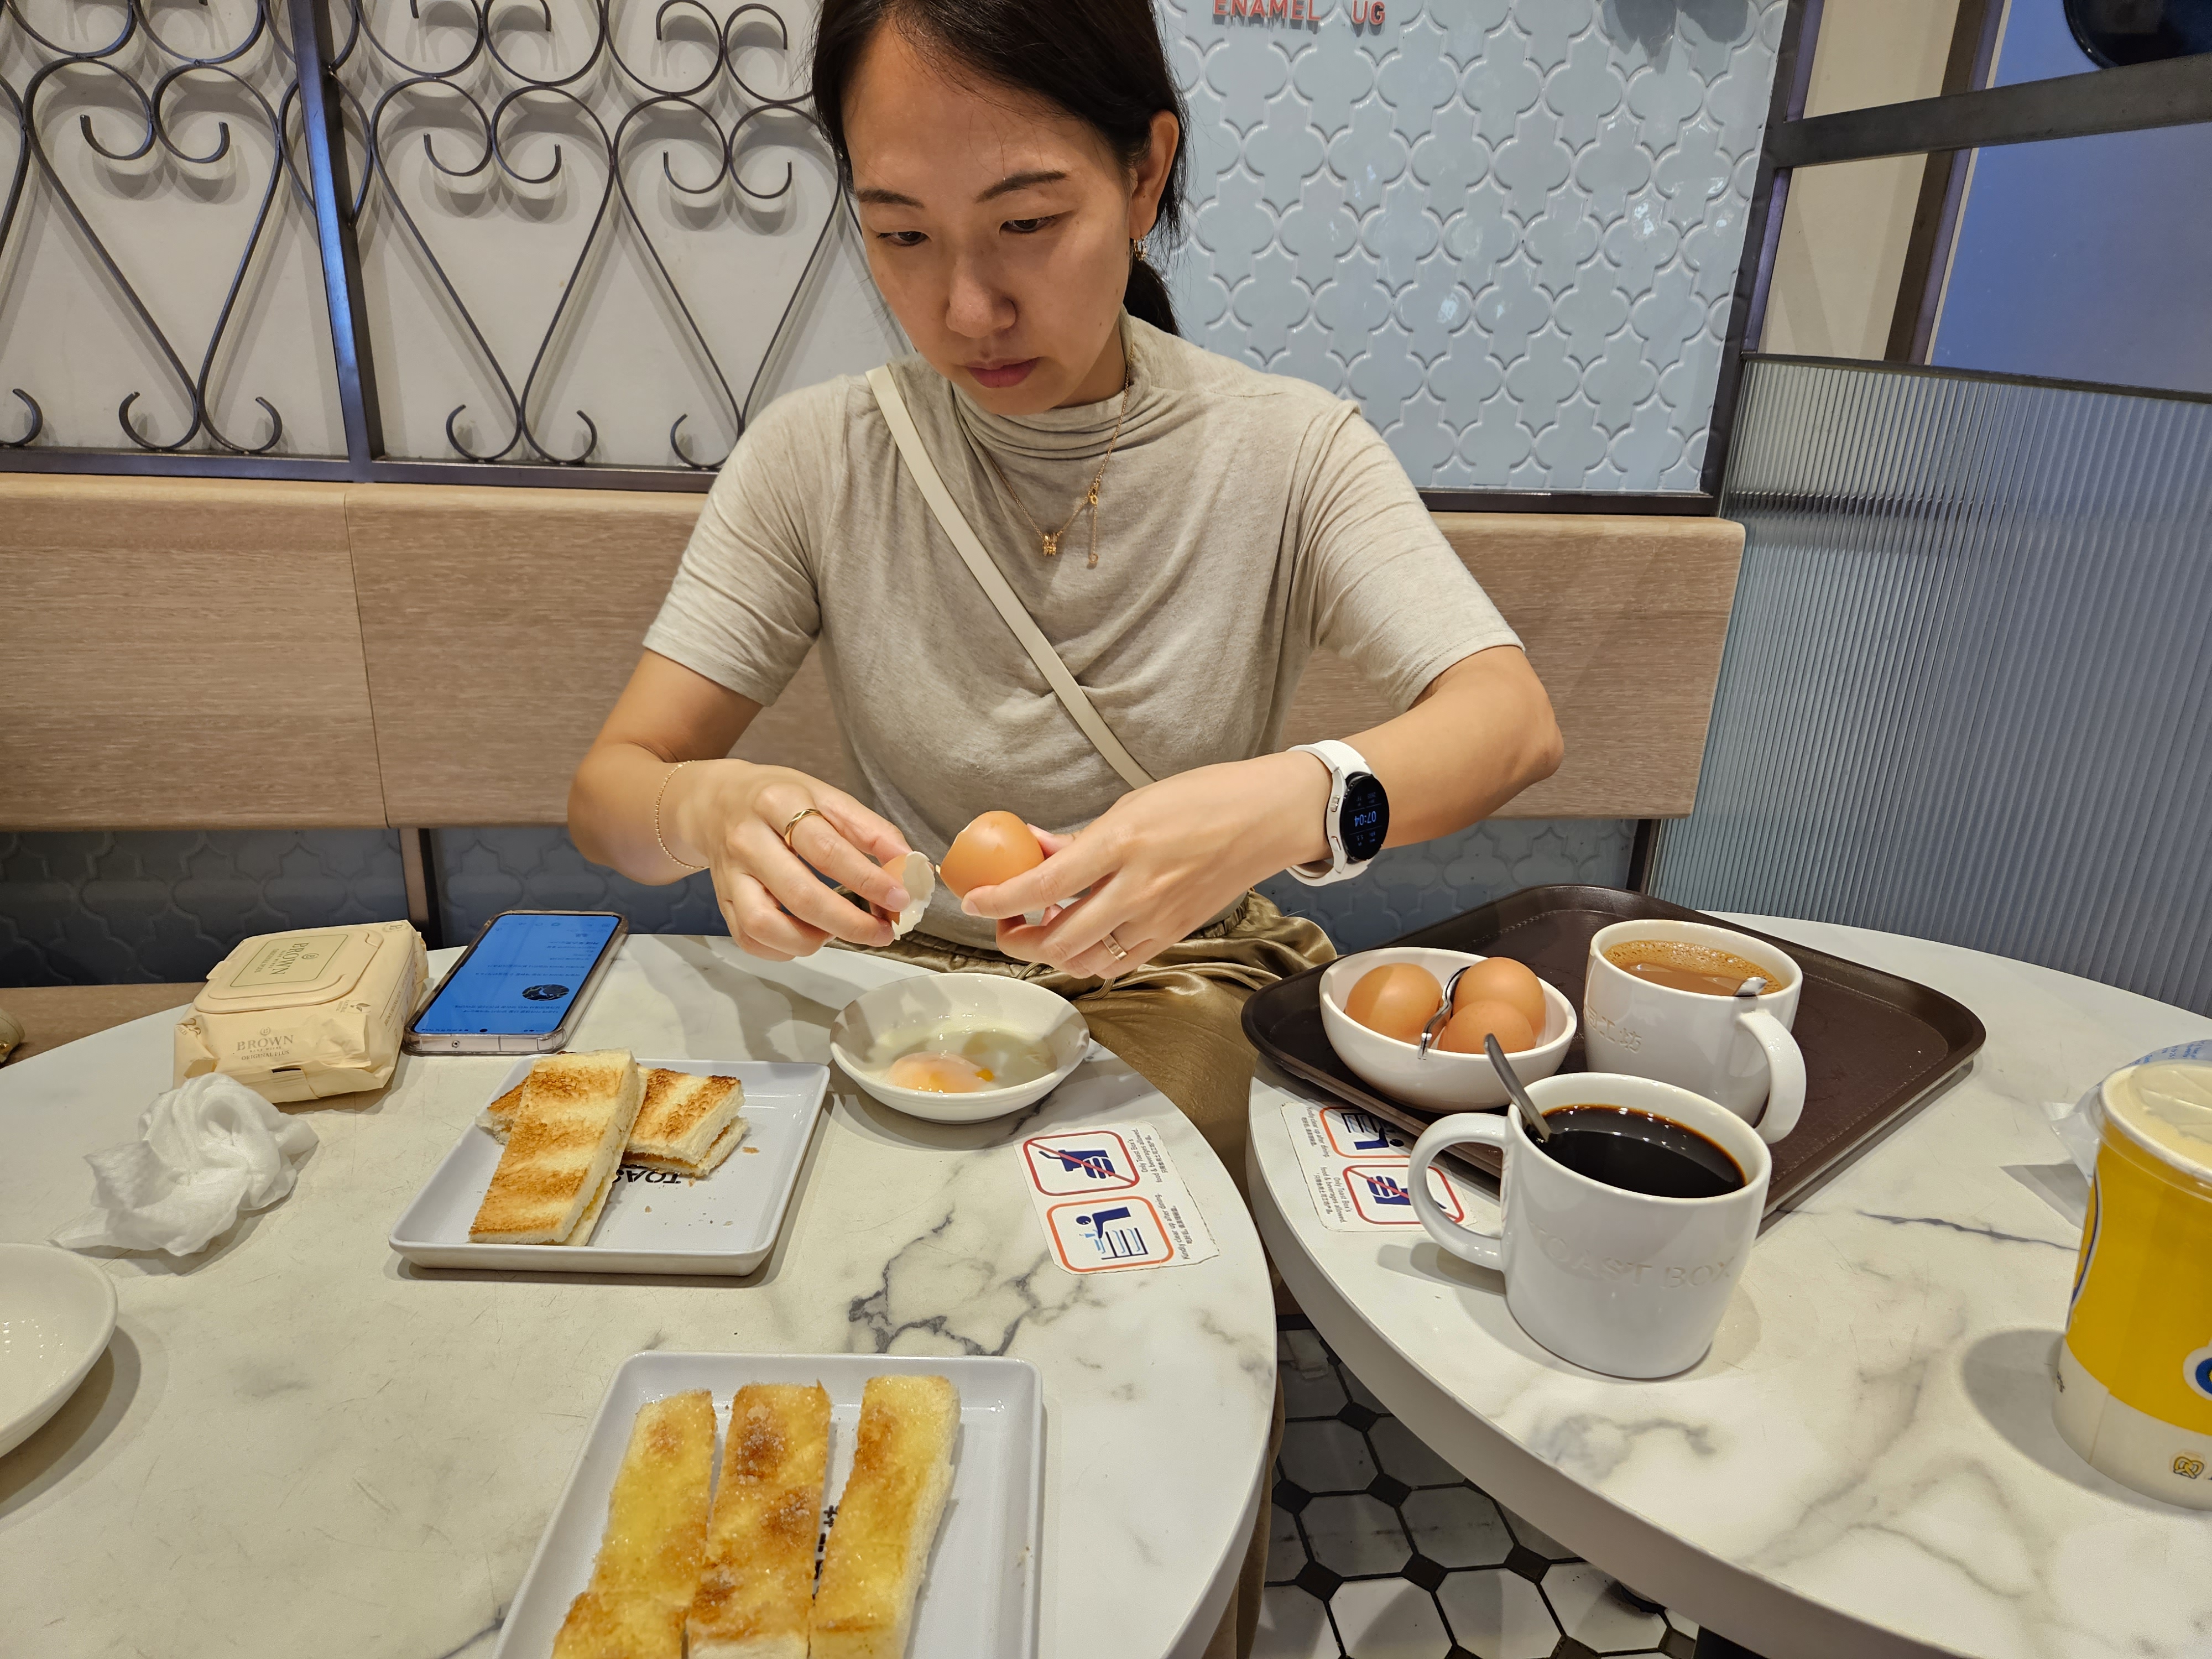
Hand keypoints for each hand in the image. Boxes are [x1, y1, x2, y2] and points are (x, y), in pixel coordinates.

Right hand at [664, 762, 912, 959]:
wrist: (715, 801)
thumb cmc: (780, 799)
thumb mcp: (825, 796)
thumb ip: (868, 829)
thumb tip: (909, 863)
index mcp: (778, 803)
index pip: (825, 849)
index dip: (867, 879)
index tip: (900, 898)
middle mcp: (748, 840)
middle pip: (799, 894)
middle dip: (849, 922)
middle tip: (882, 931)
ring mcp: (730, 875)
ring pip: (764, 925)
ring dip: (811, 941)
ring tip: (838, 932)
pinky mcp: (721, 901)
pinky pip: (750, 940)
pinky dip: (783, 950)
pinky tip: (808, 937)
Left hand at [960, 752, 1329, 977]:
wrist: (1266, 819)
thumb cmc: (1203, 800)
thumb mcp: (1131, 805)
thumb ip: (1079, 838)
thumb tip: (1032, 848)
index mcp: (1122, 842)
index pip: (1045, 883)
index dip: (1000, 899)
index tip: (974, 901)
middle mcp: (1137, 887)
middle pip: (1058, 939)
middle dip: (1017, 939)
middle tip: (1005, 923)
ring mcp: (1157, 918)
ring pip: (1085, 961)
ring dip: (1052, 953)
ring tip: (1042, 929)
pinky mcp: (1173, 934)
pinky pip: (1118, 963)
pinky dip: (1089, 958)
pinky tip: (1082, 936)